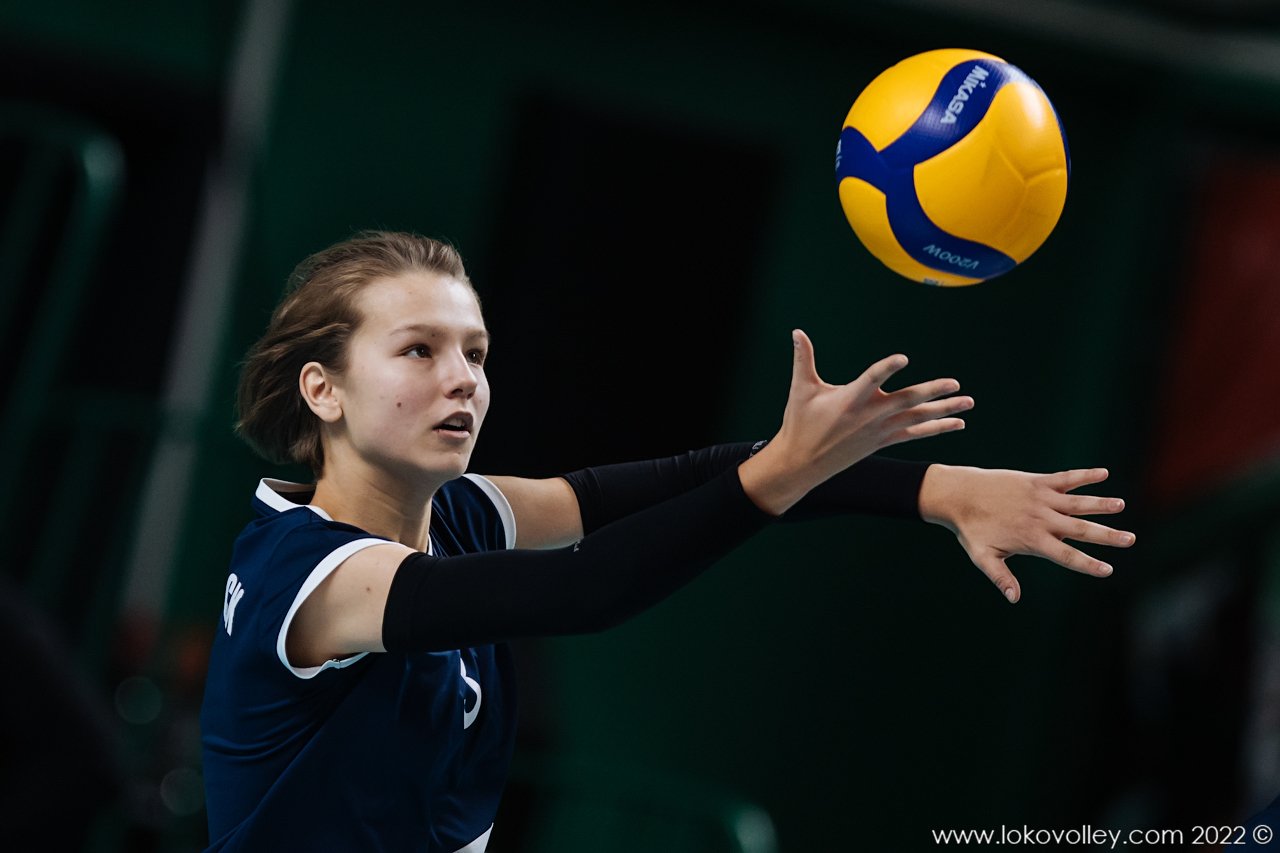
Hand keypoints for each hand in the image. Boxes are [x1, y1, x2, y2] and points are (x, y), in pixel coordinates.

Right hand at [740, 329, 973, 514]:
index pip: (871, 379)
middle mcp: (869, 415)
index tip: (902, 358)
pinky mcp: (883, 441)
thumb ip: (803, 358)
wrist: (803, 462)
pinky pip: (916, 435)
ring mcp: (879, 430)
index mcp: (849, 399)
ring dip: (945, 410)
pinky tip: (958, 424)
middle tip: (955, 384)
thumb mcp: (800, 389)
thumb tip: (796, 330)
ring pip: (917, 418)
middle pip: (906, 401)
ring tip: (968, 402)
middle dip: (932, 392)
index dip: (886, 368)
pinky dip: (937, 428)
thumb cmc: (800, 422)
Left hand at [918, 464, 1134, 602]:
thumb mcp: (983, 556)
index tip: (1108, 570)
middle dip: (1107, 536)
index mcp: (1032, 540)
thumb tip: (1014, 598)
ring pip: (1078, 502)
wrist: (958, 494)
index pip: (1067, 556)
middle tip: (1130, 540)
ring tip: (1121, 505)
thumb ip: (1001, 577)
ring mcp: (1041, 498)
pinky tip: (1103, 473)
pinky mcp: (1037, 481)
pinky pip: (1065, 478)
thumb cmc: (971, 529)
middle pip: (1080, 530)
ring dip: (1101, 504)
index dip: (1088, 564)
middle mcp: (1041, 519)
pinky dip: (1084, 476)